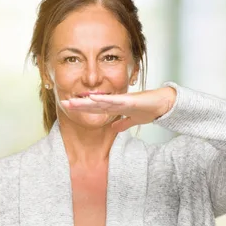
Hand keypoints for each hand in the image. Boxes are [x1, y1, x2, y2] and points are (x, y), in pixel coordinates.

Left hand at [59, 86, 176, 132]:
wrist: (162, 105)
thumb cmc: (149, 110)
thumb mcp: (133, 120)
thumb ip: (123, 123)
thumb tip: (113, 128)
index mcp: (116, 106)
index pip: (95, 107)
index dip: (82, 107)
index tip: (69, 107)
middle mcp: (116, 101)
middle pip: (93, 103)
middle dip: (79, 104)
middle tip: (63, 103)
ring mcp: (121, 100)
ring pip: (100, 101)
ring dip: (86, 102)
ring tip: (72, 102)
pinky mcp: (129, 100)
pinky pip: (113, 100)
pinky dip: (103, 99)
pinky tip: (92, 98)